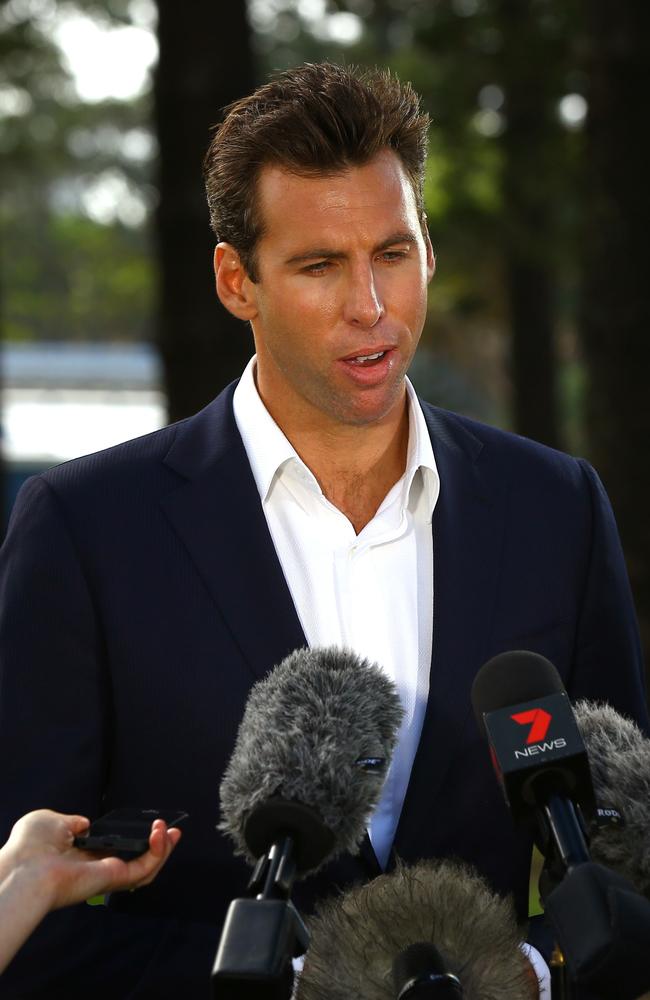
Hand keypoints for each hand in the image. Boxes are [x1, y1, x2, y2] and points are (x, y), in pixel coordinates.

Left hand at [0, 809, 180, 909]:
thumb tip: (85, 823)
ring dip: (163, 849)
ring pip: (146, 868)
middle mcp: (97, 869)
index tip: (146, 823)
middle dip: (158, 846)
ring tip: (171, 830)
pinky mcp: (114, 879)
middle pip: (136, 861)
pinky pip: (144, 868)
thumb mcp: (51, 821)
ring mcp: (107, 876)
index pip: (115, 850)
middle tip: (171, 830)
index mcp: (81, 857)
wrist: (23, 868)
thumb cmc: (29, 847)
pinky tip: (161, 834)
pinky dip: (158, 852)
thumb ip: (72, 821)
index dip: (133, 838)